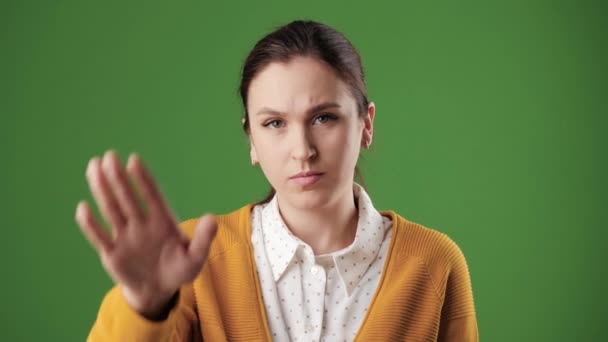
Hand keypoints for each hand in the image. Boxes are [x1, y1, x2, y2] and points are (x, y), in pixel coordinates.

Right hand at [75, 150, 217, 318]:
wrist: (159, 290)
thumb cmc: (179, 269)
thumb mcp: (195, 257)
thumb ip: (203, 239)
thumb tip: (211, 219)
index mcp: (162, 221)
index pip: (152, 195)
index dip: (143, 178)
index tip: (134, 160)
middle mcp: (141, 224)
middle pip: (128, 197)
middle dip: (118, 177)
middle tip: (109, 156)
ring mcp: (125, 237)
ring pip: (111, 210)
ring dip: (102, 190)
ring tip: (93, 167)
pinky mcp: (112, 254)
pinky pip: (99, 237)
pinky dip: (91, 224)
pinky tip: (83, 208)